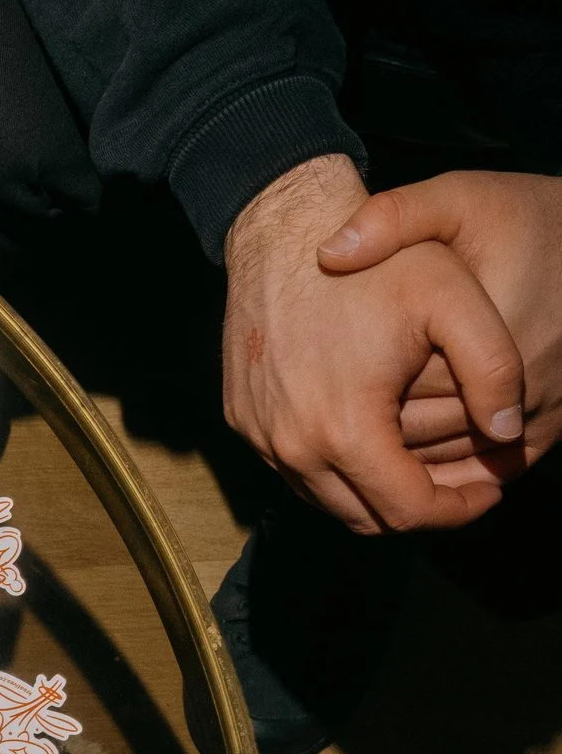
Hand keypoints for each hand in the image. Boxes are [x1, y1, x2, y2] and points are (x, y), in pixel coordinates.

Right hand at [221, 154, 522, 532]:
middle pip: (365, 519)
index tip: (492, 489)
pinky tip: (369, 438)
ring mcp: (260, 436)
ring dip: (376, 494)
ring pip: (326, 500)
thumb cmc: (374, 265)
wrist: (281, 234)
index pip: (408, 510)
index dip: (459, 510)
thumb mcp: (456, 301)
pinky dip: (335, 471)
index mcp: (345, 428)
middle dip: (421, 511)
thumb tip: (510, 435)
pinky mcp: (242, 420)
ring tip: (419, 466)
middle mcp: (292, 446)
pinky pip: (293, 470)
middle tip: (463, 485)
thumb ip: (495, 371)